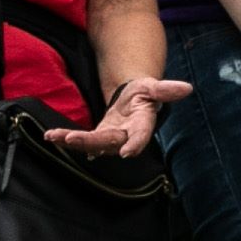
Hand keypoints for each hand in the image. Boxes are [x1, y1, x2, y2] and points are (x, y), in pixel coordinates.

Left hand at [45, 74, 191, 158]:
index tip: (128, 152)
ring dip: (72, 141)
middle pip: (108, 142)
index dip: (135, 144)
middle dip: (89, 142)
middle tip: (72, 139)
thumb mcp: (153, 87)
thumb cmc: (143, 93)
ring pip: (91, 144)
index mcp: (142, 124)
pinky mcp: (97, 137)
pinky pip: (81, 140)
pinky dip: (66, 138)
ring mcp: (110, 139)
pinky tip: (52, 136)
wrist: (131, 100)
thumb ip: (166, 89)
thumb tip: (188, 88)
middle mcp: (125, 136)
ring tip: (55, 136)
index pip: (141, 136)